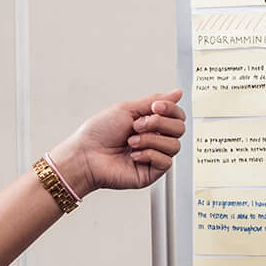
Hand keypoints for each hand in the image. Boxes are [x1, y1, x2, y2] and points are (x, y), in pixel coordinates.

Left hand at [48, 92, 186, 198]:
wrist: (85, 155)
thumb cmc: (99, 133)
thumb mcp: (127, 109)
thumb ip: (155, 100)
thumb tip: (177, 93)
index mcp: (150, 123)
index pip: (177, 115)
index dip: (170, 110)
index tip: (155, 108)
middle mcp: (155, 139)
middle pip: (180, 129)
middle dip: (158, 124)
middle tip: (137, 126)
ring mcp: (154, 156)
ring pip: (174, 145)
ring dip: (150, 140)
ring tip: (131, 142)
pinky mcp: (152, 172)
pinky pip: (165, 162)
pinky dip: (149, 155)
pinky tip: (133, 155)